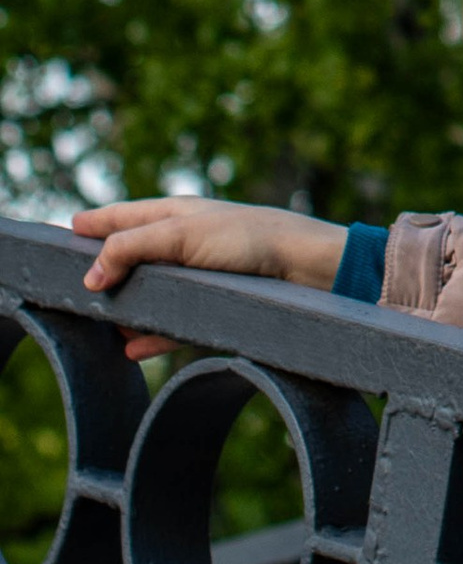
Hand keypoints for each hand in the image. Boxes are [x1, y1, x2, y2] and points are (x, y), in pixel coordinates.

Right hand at [73, 200, 347, 356]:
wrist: (306, 268)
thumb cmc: (247, 240)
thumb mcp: (182, 236)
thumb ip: (131, 249)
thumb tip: (88, 277)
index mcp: (172, 214)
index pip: (117, 217)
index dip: (88, 225)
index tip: (56, 235)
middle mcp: (181, 242)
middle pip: (128, 258)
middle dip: (100, 272)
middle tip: (64, 289)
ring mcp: (197, 274)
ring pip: (148, 292)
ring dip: (124, 308)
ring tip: (95, 324)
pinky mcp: (213, 304)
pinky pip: (171, 322)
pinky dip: (150, 334)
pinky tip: (131, 348)